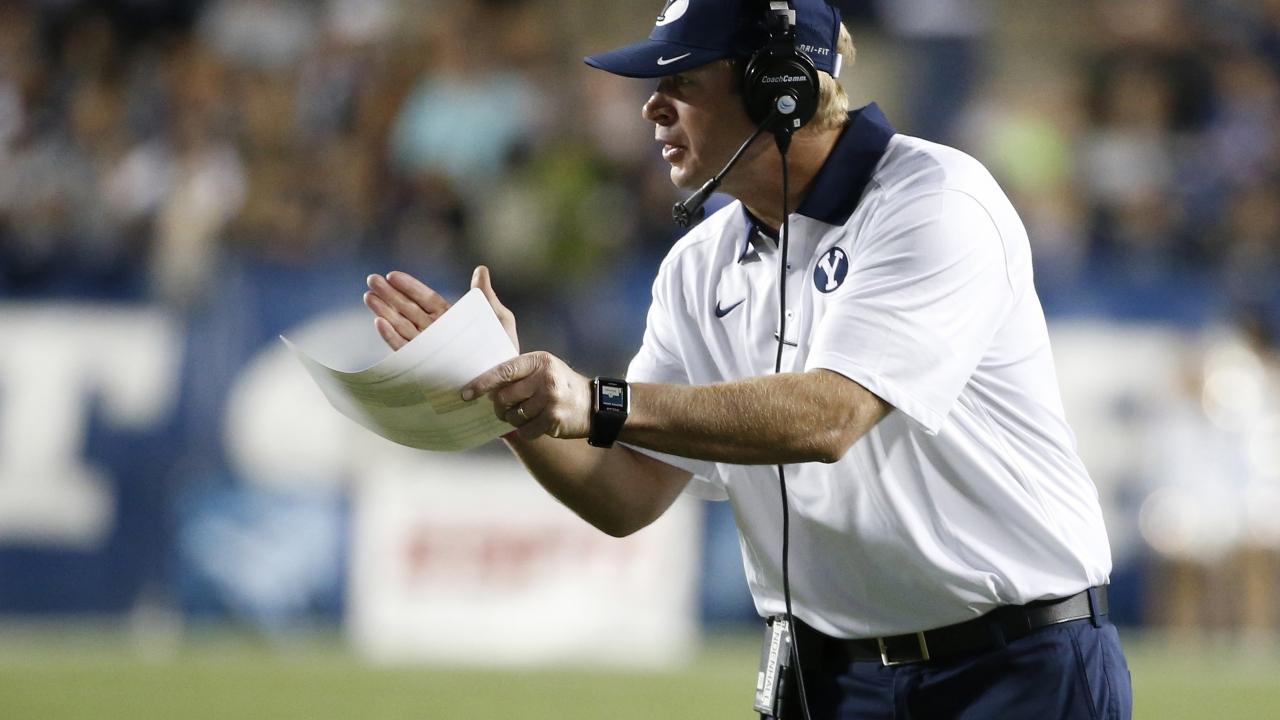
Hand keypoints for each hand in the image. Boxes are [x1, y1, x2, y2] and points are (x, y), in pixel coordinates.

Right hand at [363, 265, 517, 350]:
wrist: (503, 381)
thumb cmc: (503, 350)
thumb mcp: (499, 319)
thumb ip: (486, 295)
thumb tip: (480, 269)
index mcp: (450, 317)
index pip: (425, 298)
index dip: (408, 286)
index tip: (392, 275)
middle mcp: (436, 331)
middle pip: (407, 308)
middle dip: (389, 294)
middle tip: (371, 280)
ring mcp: (429, 346)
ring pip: (401, 326)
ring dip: (384, 311)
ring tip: (368, 297)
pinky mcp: (425, 363)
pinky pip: (405, 348)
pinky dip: (391, 337)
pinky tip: (380, 323)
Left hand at [462, 352, 591, 440]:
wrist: (593, 405)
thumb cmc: (560, 385)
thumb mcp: (544, 368)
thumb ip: (518, 372)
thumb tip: (485, 388)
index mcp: (539, 361)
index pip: (504, 371)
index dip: (482, 383)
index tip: (466, 393)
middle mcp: (545, 378)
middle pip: (504, 397)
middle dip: (500, 407)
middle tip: (503, 408)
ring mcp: (550, 400)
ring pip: (513, 416)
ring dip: (514, 419)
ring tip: (526, 414)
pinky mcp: (553, 420)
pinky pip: (525, 430)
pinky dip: (526, 430)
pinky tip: (537, 423)